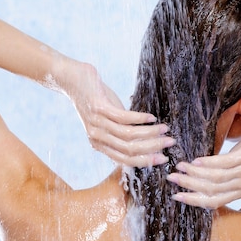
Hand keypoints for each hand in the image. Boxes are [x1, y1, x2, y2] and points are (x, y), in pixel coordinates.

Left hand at [53, 58, 174, 166]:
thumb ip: (123, 131)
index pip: (126, 160)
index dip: (146, 160)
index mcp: (100, 145)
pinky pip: (124, 118)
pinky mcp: (99, 108)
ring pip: (129, 135)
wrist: (70, 80)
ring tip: (165, 129)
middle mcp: (97, 138)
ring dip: (150, 133)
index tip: (163, 158)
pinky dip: (140, 118)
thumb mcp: (108, 120)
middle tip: (170, 143)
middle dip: (153, 148)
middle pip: (129, 150)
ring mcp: (97, 123)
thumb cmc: (94, 99)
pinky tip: (152, 117)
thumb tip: (146, 138)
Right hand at [166, 115, 240, 207]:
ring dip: (194, 174)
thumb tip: (197, 174)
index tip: (176, 195)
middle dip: (189, 186)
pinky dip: (207, 163)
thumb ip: (223, 173)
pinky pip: (225, 163)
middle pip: (212, 191)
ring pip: (216, 179)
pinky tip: (195, 160)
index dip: (194, 200)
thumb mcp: (239, 164)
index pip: (214, 201)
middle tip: (171, 179)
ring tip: (179, 166)